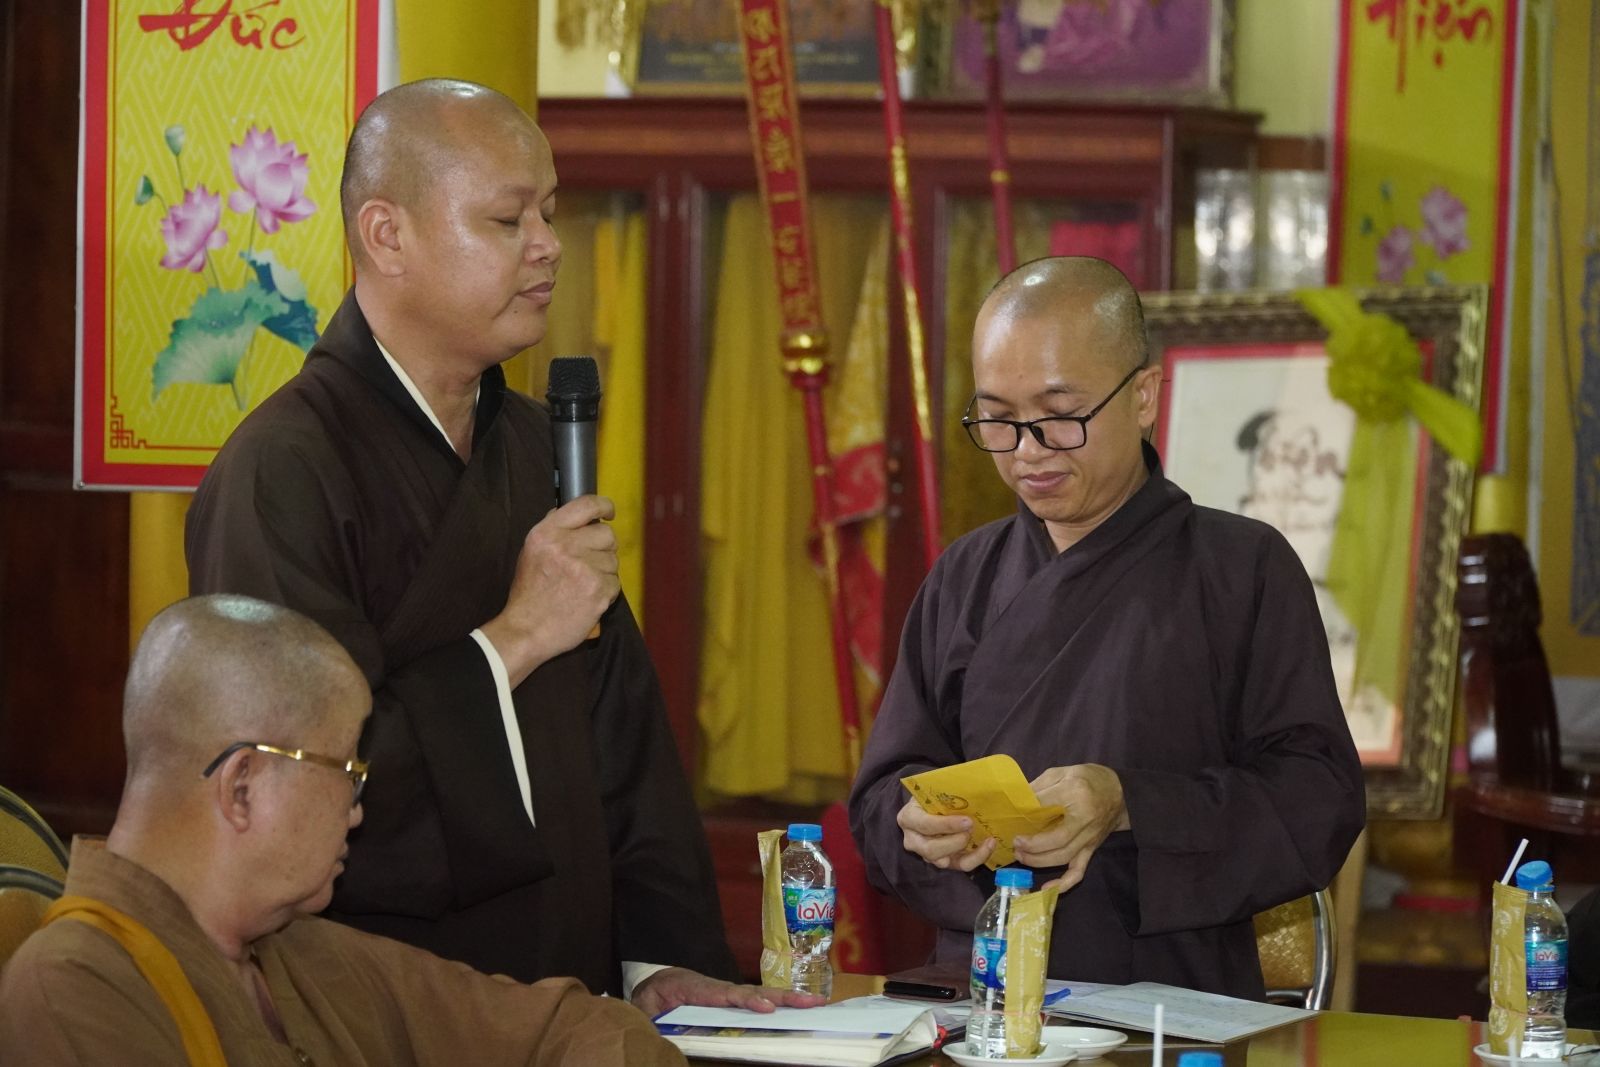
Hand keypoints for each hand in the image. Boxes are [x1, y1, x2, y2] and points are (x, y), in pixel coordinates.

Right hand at [480, 495, 619, 684]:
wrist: (526, 630)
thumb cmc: (529, 594)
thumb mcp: (530, 553)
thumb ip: (553, 531)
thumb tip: (577, 515)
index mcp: (547, 534)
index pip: (585, 505)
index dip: (603, 506)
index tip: (608, 512)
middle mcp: (565, 547)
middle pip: (607, 534)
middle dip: (603, 548)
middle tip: (588, 564)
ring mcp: (584, 568)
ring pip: (613, 560)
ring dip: (603, 572)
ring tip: (582, 586)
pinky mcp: (598, 590)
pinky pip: (615, 583)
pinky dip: (606, 592)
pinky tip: (587, 599)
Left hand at [629, 967, 826, 1017]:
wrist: (653, 983)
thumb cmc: (650, 999)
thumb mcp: (646, 1011)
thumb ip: (655, 1021)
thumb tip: (664, 1031)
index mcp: (695, 988)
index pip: (726, 995)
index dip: (748, 1002)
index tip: (767, 1009)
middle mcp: (717, 987)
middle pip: (752, 991)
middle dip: (782, 997)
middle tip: (809, 1002)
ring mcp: (726, 991)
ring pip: (759, 994)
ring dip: (787, 999)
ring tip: (814, 1003)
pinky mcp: (731, 999)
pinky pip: (756, 1000)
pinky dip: (778, 1003)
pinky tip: (797, 1008)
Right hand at [896, 797, 996, 872]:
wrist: (931, 805)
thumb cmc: (934, 796)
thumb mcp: (935, 789)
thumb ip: (948, 790)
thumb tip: (974, 786)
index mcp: (908, 818)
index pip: (924, 825)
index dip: (946, 825)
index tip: (967, 820)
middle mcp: (913, 840)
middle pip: (931, 849)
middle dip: (955, 842)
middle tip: (972, 829)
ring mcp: (926, 854)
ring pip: (945, 861)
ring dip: (968, 851)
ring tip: (985, 839)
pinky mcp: (943, 862)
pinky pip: (959, 866)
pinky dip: (977, 857)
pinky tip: (989, 845)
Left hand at [1012, 764, 1129, 892]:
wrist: (1120, 792)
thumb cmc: (1089, 779)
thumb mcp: (1063, 772)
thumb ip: (1041, 785)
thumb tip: (1017, 801)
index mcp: (1075, 793)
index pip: (1045, 804)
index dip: (1026, 812)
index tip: (1011, 815)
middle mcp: (1084, 819)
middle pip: (1056, 840)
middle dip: (1032, 846)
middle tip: (1015, 843)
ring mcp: (1088, 838)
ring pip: (1063, 857)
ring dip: (1039, 861)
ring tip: (1021, 856)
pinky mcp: (1091, 850)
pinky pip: (1078, 871)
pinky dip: (1063, 883)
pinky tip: (1046, 888)